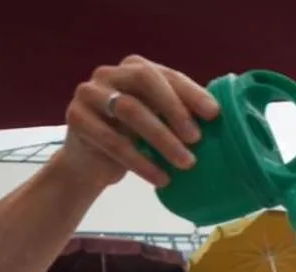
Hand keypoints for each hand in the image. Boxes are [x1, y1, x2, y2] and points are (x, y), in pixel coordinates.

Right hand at [53, 55, 220, 190]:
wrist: (89, 165)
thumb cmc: (132, 141)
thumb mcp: (157, 123)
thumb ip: (178, 115)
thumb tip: (219, 120)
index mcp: (133, 68)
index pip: (166, 74)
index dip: (191, 92)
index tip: (214, 114)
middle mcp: (109, 74)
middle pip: (145, 80)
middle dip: (174, 109)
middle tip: (196, 139)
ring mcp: (89, 93)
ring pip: (129, 110)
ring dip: (162, 139)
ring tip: (186, 163)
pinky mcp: (76, 118)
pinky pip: (112, 140)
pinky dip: (140, 161)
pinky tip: (161, 178)